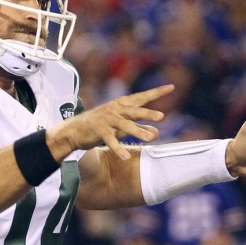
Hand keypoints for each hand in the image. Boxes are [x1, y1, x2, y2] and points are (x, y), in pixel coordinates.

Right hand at [51, 85, 172, 159]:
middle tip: (161, 117)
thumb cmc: (100, 126)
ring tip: (150, 138)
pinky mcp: (99, 131)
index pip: (141, 97)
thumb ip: (139, 127)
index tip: (171, 87)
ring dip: (137, 132)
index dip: (156, 92)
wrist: (74, 130)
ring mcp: (107, 119)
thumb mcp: (121, 126)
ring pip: (124, 125)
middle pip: (134, 111)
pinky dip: (118, 149)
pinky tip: (126, 157)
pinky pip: (111, 141)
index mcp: (121, 105)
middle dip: (147, 113)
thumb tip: (157, 133)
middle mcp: (115, 109)